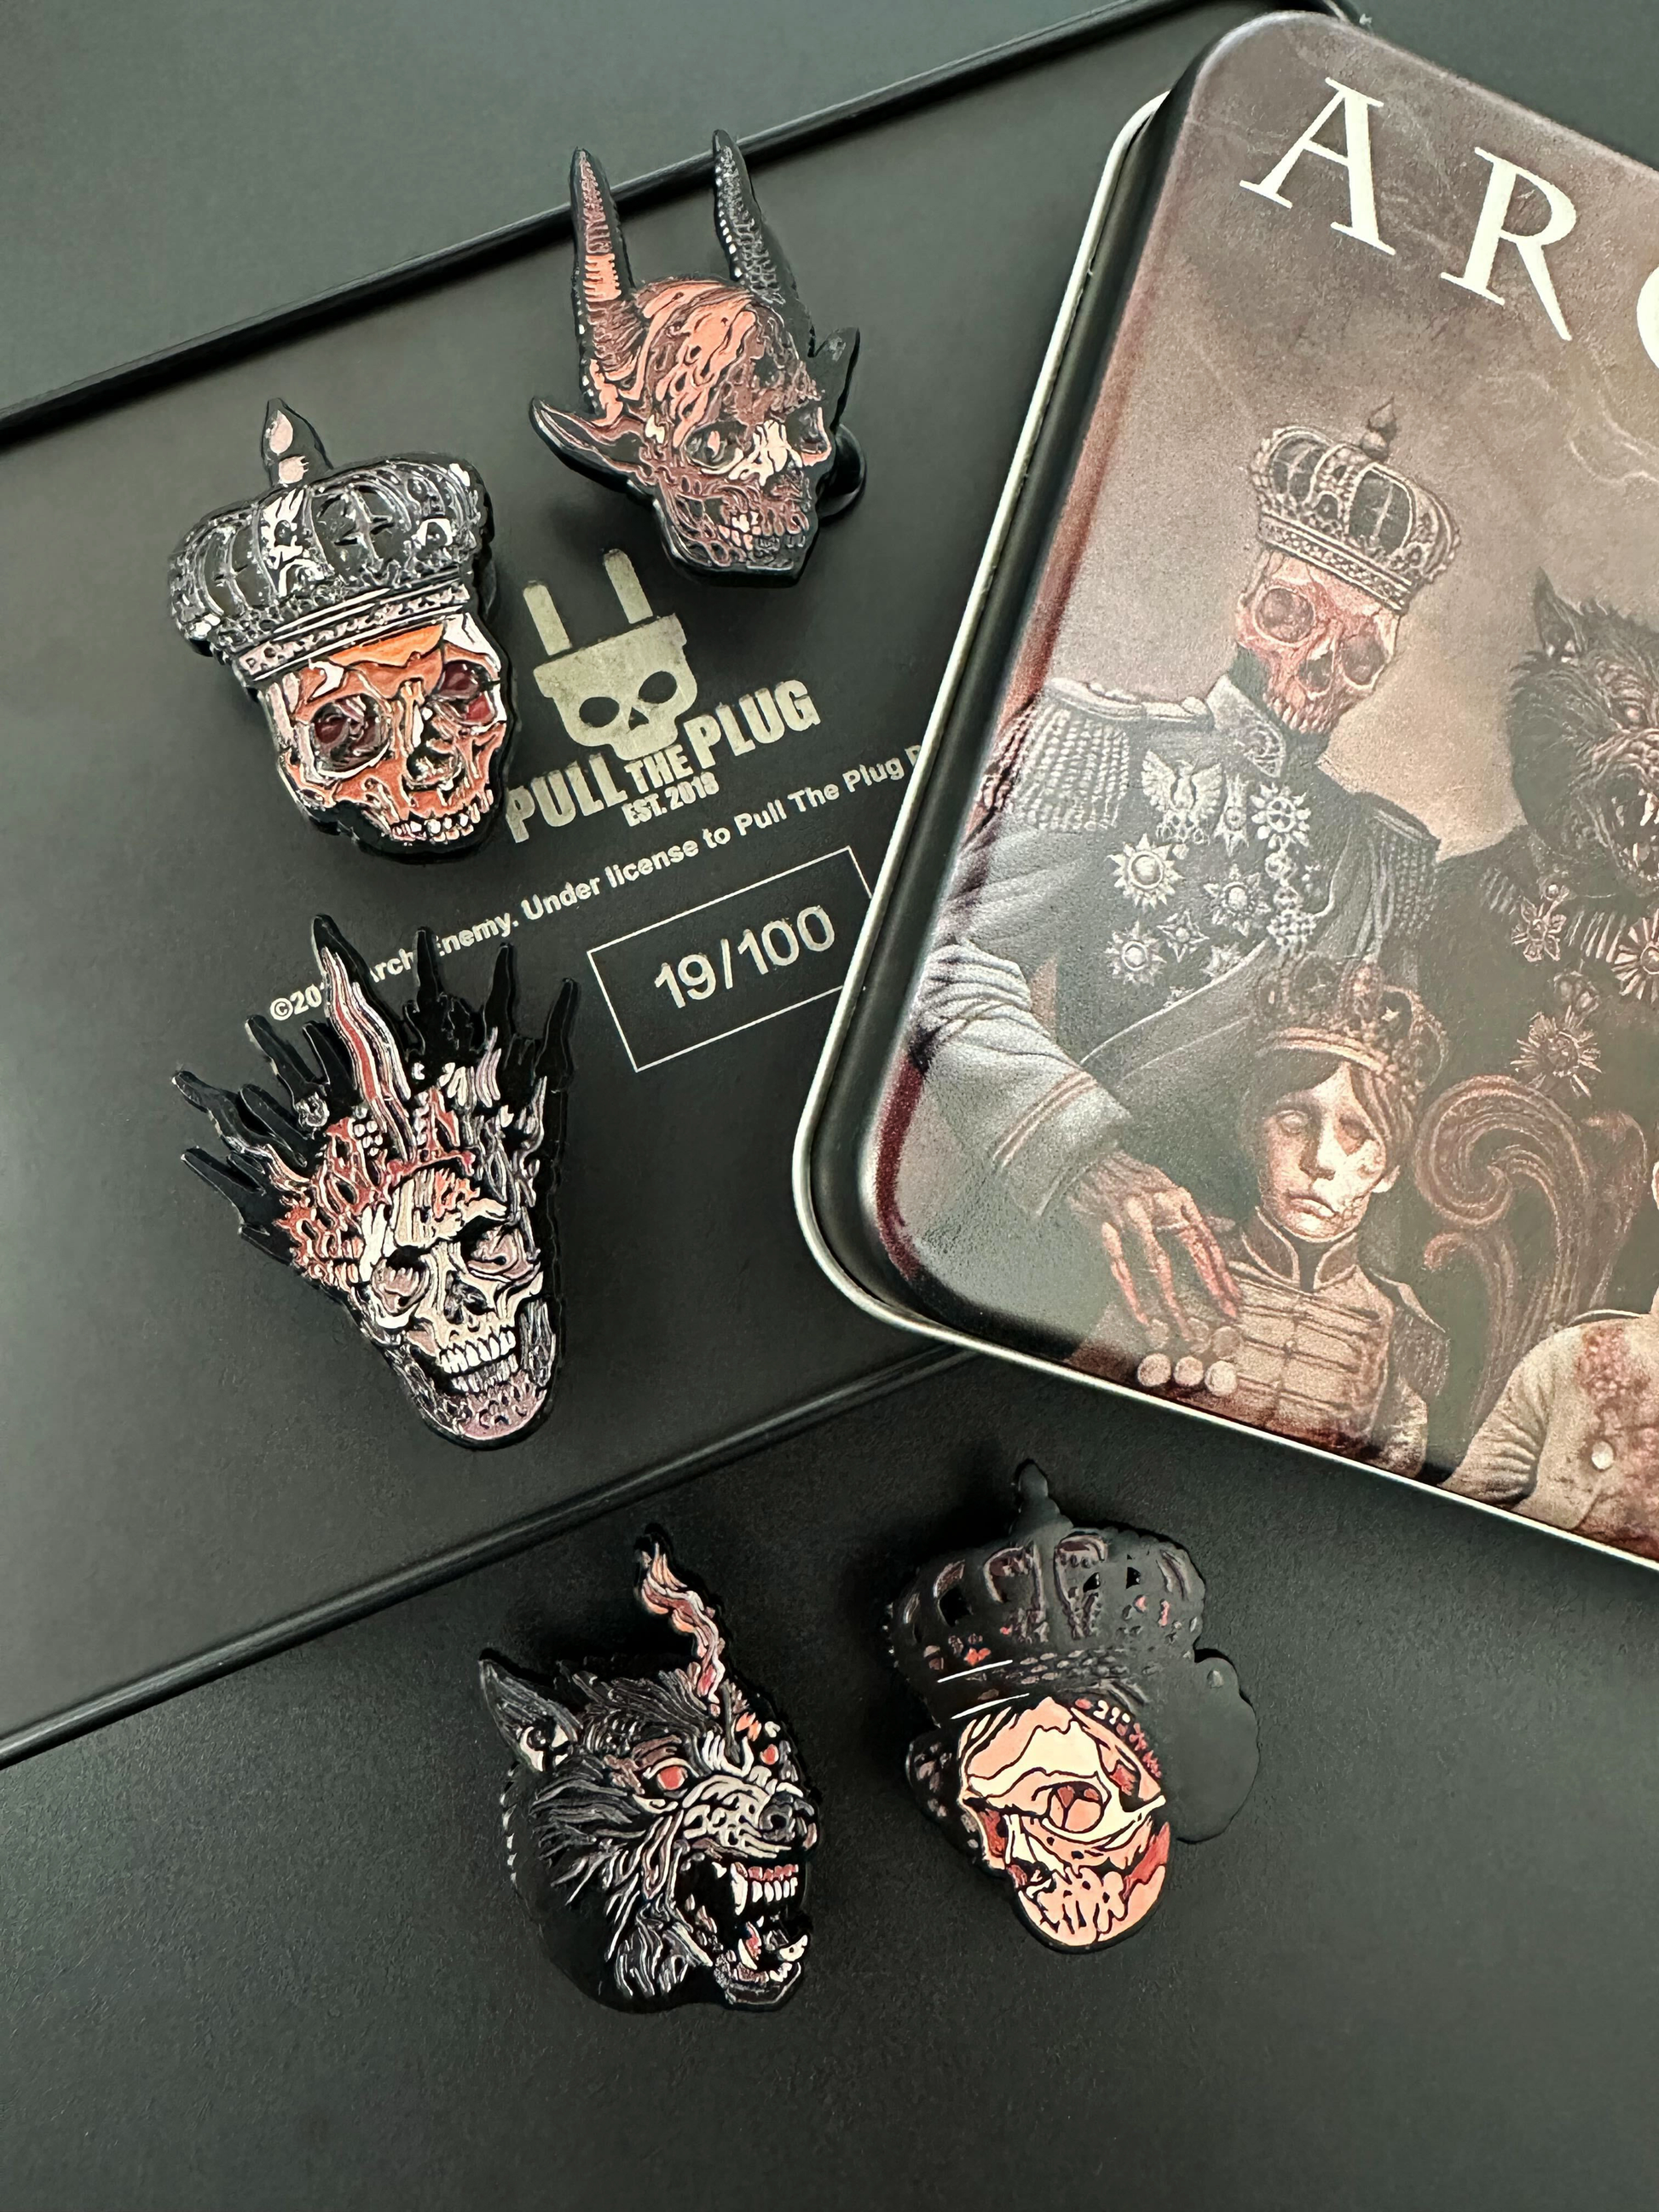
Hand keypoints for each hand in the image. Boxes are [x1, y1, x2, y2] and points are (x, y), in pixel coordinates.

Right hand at [1067, 1148, 1238, 1337]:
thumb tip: (1228, 1226)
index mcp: (1178, 1196)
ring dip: (1172, 1303)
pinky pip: (1120, 1269)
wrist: (1084, 1159)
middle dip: (1210, 1288)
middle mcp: (1158, 1205)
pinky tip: (1143, 1318)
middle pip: (1190, 1253)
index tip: (1234, 1298)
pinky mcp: (1103, 1227)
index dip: (1223, 1272)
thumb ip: (1193, 1211)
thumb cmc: (1128, 1175)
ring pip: (1156, 1267)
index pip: (1207, 1239)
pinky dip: (1132, 1296)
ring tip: (1183, 1330)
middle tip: (1225, 1315)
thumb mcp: (1166, 1185)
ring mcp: (1130, 1217)